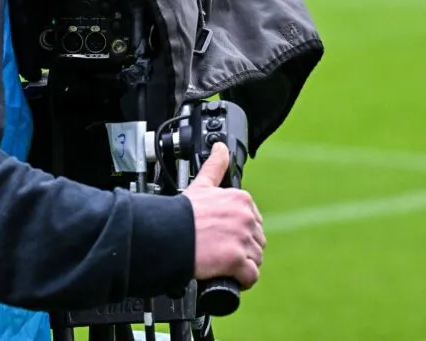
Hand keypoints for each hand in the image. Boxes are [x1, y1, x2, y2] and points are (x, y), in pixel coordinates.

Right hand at [183, 143, 264, 289]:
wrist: (169, 235)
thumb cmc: (182, 214)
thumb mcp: (201, 184)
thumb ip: (215, 164)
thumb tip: (220, 146)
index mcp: (241, 200)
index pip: (253, 221)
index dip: (240, 232)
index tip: (226, 236)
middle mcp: (246, 218)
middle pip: (256, 241)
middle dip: (242, 249)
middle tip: (222, 251)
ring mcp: (243, 239)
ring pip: (255, 259)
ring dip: (243, 265)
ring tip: (224, 264)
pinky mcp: (237, 260)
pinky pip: (251, 275)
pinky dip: (243, 279)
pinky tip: (231, 277)